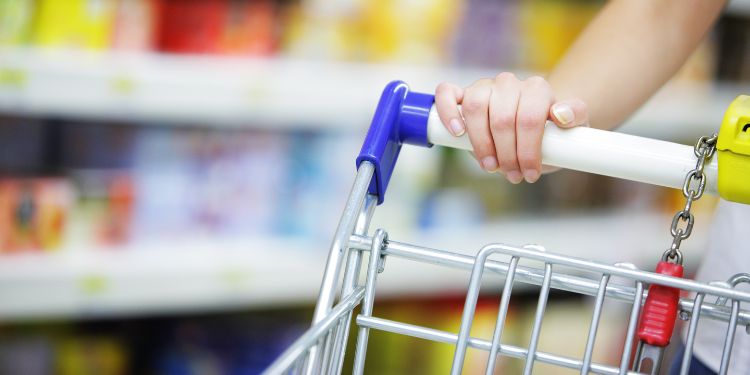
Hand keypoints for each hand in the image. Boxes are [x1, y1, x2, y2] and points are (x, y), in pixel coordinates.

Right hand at [435, 73, 587, 182]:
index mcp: (536, 89)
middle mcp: (509, 83)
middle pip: (502, 119)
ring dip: (481, 143)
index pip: (529, 118)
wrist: (531, 129)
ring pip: (475, 108)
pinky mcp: (462, 94)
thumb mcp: (572, 129)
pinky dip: (449, 111)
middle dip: (507, 154)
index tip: (530, 173)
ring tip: (491, 165)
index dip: (528, 150)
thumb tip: (560, 114)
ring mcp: (484, 87)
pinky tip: (457, 132)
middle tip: (513, 175)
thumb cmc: (550, 133)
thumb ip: (576, 116)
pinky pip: (447, 93)